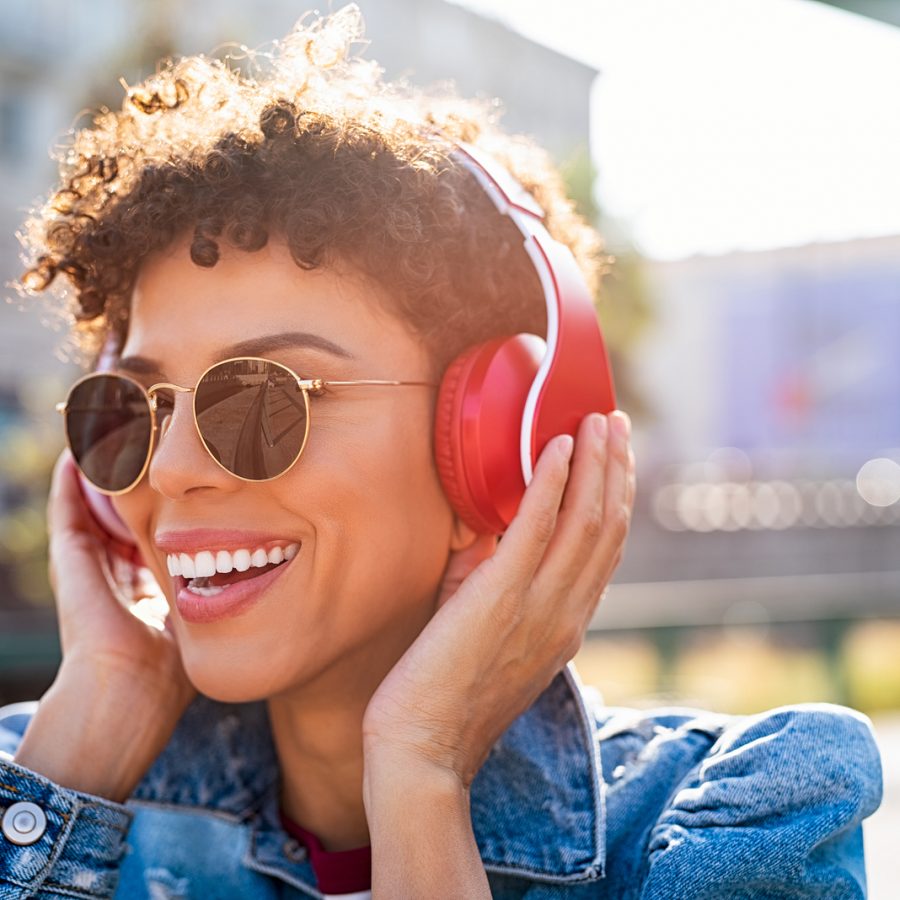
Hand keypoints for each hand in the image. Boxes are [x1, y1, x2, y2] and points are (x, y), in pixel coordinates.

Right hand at [14, 448, 197, 799]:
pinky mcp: (68, 558)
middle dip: (139, 477)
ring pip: (96, 502)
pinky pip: (68, 507)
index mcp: (149, 581)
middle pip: (125, 509)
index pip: (160, 529)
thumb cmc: (176, 662)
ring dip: (107, 470)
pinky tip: (83, 449)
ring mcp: (89, 562)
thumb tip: (272, 561)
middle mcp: (118, 567)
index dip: (174, 501)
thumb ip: (224, 588)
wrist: (132, 688)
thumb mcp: (208, 611)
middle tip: (153, 439)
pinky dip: (73, 479)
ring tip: (118, 431)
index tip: (194, 470)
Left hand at [361, 410, 634, 787]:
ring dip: (595, 463)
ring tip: (597, 420)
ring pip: (586, 521)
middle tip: (615, 422)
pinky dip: (553, 482)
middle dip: (616, 468)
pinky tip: (556, 447)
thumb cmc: (448, 693)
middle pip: (608, 526)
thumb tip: (490, 534)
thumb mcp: (493, 635)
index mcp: (567, 623)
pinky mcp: (501, 598)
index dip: (616, 496)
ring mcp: (540, 606)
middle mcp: (567, 613)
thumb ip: (500, 584)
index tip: (616, 457)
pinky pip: (538, 528)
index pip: (606, 549)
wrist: (423, 748)